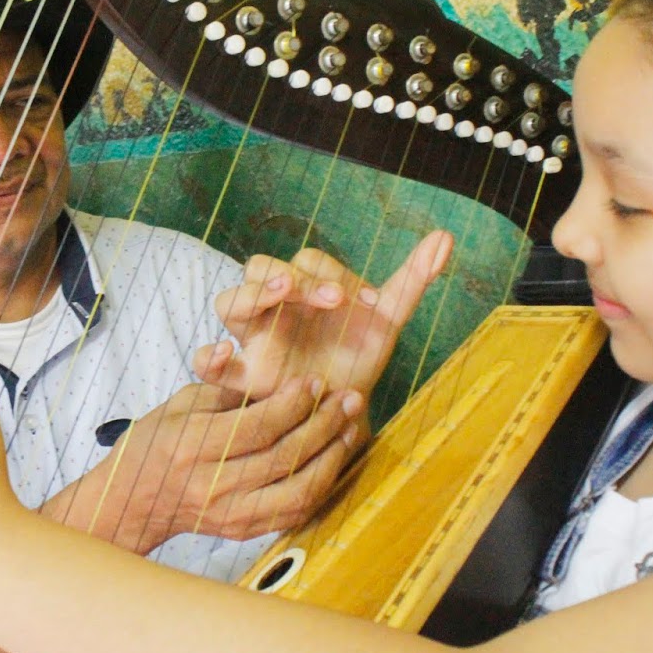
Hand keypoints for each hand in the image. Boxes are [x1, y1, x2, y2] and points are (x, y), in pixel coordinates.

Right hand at [88, 378, 363, 550]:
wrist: (132, 503)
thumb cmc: (155, 445)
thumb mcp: (180, 405)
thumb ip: (228, 393)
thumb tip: (281, 384)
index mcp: (194, 446)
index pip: (259, 426)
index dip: (294, 403)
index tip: (316, 382)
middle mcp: (214, 484)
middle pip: (284, 456)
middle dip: (324, 424)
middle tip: (348, 399)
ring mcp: (231, 513)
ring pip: (298, 490)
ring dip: (332, 458)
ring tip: (350, 428)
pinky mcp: (243, 530)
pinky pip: (294, 512)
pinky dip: (321, 486)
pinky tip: (334, 460)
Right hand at [193, 232, 452, 400]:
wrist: (343, 414)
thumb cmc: (356, 359)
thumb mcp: (386, 321)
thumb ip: (412, 280)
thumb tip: (446, 237)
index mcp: (305, 289)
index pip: (304, 260)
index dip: (331, 272)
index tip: (363, 300)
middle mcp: (275, 308)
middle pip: (260, 268)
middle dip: (294, 276)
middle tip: (332, 298)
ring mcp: (253, 340)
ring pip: (229, 301)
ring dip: (254, 293)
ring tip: (284, 293)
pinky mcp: (242, 378)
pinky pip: (205, 362)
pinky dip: (208, 356)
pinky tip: (227, 354)